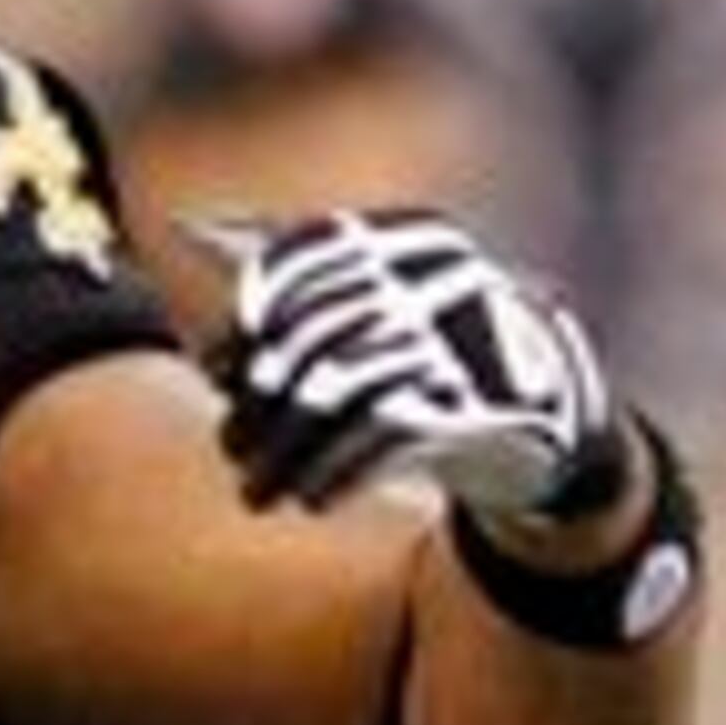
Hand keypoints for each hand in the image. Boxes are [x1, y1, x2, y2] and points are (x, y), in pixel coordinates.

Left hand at [197, 204, 627, 523]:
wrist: (542, 406)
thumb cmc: (429, 342)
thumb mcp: (367, 287)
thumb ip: (282, 254)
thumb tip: (183, 225)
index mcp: (407, 236)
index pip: (305, 261)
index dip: (251, 318)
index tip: (219, 369)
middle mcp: (437, 275)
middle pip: (311, 336)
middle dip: (259, 403)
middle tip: (232, 450)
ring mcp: (460, 336)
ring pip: (337, 393)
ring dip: (284, 455)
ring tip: (255, 495)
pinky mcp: (478, 401)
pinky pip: (382, 437)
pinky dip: (335, 472)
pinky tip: (310, 499)